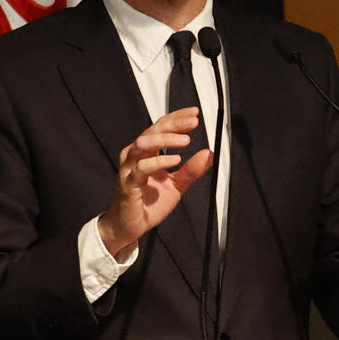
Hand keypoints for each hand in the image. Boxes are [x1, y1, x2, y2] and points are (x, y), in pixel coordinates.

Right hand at [97, 106, 211, 257]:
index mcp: (146, 153)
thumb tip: (209, 155)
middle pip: (152, 131)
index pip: (160, 127)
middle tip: (193, 123)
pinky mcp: (128, 183)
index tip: (194, 114)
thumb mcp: (177, 185)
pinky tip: (175, 160)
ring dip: (166, 139)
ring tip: (186, 140)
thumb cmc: (147, 203)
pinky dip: (159, 161)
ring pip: (143, 144)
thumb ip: (192, 170)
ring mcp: (130, 168)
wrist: (130, 225)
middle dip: (174, 124)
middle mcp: (135, 156)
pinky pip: (142, 168)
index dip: (177, 118)